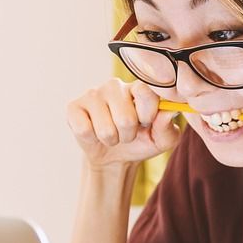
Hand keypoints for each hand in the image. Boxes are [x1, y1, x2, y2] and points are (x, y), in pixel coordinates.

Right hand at [66, 78, 181, 169]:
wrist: (115, 156)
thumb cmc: (142, 141)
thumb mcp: (162, 140)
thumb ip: (168, 127)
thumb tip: (168, 112)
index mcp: (140, 87)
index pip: (146, 92)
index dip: (147, 115)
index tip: (147, 123)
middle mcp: (116, 85)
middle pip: (125, 118)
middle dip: (128, 135)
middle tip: (127, 133)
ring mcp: (93, 93)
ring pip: (106, 129)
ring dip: (112, 139)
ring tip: (113, 134)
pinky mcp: (74, 107)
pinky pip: (84, 130)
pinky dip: (92, 139)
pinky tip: (94, 133)